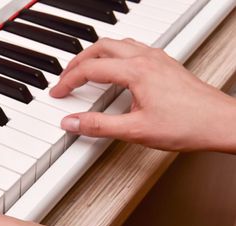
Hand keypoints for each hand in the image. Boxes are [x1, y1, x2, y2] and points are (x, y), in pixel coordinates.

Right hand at [50, 38, 235, 152]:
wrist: (220, 123)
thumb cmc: (187, 124)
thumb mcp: (135, 131)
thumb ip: (98, 126)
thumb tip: (72, 122)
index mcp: (136, 71)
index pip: (91, 69)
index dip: (68, 81)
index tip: (57, 92)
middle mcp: (146, 58)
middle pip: (101, 47)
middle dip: (78, 61)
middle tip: (65, 77)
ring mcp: (157, 59)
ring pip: (117, 44)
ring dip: (96, 54)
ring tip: (84, 70)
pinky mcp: (165, 64)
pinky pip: (133, 49)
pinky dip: (114, 55)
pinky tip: (114, 69)